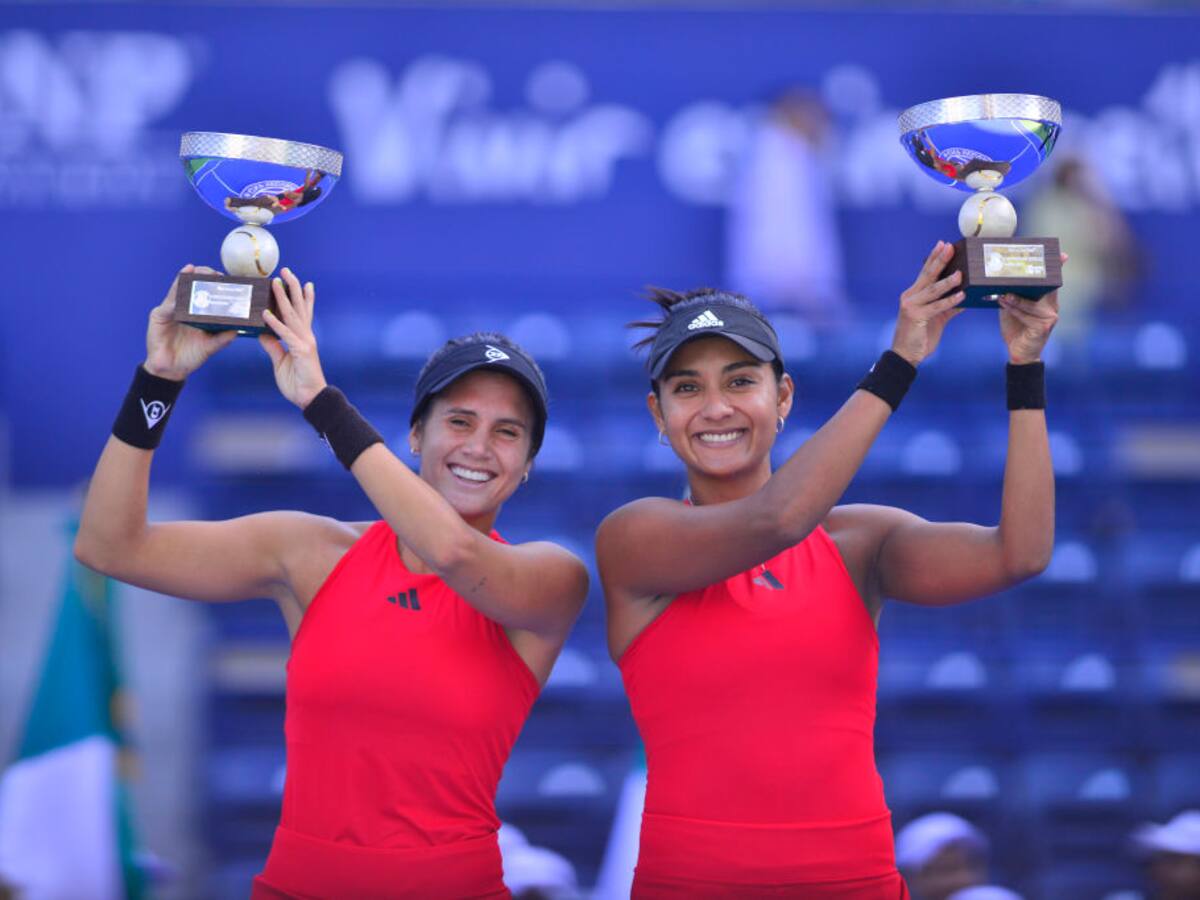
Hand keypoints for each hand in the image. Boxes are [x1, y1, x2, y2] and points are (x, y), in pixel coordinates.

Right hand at [144, 265, 237, 380]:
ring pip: (178, 290)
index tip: (225, 278)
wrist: (171, 370)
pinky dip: (174, 297)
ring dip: (187, 279)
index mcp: (197, 313)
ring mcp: (170, 310)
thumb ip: (223, 338)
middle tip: (214, 274)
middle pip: (192, 285)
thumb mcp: (210, 346)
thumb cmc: (190, 356)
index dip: (214, 283)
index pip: (205, 292)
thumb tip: (238, 330)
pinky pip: (167, 304)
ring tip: (196, 271)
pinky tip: (180, 291)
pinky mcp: (159, 316)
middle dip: (203, 276)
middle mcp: (183, 308)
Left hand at [258, 267, 327, 408]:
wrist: (310, 398)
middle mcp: (306, 336)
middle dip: (293, 288)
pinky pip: (285, 335)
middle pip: (299, 307)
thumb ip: (273, 346)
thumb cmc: (298, 382)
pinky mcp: (300, 351)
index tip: (301, 282)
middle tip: (286, 271)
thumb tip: (262, 333)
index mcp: (303, 338)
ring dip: (283, 298)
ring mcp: (304, 342)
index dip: (303, 297)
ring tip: (276, 282)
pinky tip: (266, 314)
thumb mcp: (281, 361)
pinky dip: (275, 324)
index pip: (302, 313)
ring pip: (292, 315)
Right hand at [891, 241, 966, 365]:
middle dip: (939, 260)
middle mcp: (910, 296)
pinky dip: (950, 300)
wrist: (906, 355)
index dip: (934, 258)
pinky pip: (936, 306)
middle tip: (949, 246)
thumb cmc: (920, 336)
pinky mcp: (915, 316)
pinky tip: (962, 295)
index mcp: (914, 294)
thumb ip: (949, 307)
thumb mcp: (937, 318)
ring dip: (948, 280)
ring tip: (961, 273)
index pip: (925, 272)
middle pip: (927, 275)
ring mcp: (911, 305)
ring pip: (933, 289)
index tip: (943, 244)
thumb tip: (967, 297)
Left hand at [998, 253, 1065, 362]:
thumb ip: (1012, 296)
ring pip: (1033, 303)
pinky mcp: (1044, 327)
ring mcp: (1050, 317)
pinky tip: (1004, 304)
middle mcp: (1052, 307)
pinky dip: (1015, 310)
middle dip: (1033, 279)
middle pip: (1046, 288)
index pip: (1051, 282)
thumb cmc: (1016, 329)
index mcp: (1047, 301)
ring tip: (1003, 294)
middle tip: (1019, 270)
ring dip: (1016, 298)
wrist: (1018, 353)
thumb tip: (1001, 282)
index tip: (1062, 255)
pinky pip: (1028, 315)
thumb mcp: (1012, 309)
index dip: (1057, 268)